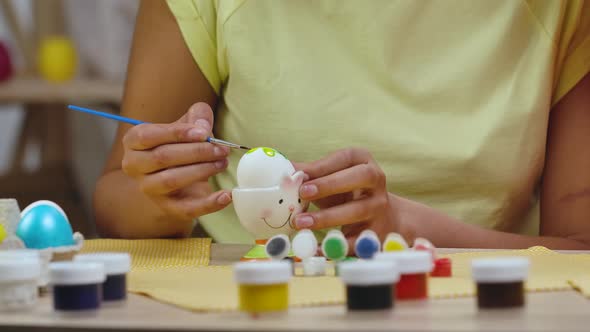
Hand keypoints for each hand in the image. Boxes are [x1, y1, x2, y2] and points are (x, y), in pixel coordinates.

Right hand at [121, 102, 231, 220]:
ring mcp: (149, 188)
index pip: (148, 136)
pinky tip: (226, 196)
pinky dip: (208, 204)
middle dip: (197, 152)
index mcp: (134, 141)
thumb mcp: (187, 123)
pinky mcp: (167, 207)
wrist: (178, 172)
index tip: (203, 133)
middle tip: (222, 149)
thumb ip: (197, 117)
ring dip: (202, 171)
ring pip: (171, 180)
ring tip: (222, 163)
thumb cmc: (180, 143)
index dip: (176, 133)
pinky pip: (186, 209)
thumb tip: (203, 127)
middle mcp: (134, 166)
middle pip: (162, 157)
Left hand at [293, 148, 398, 250]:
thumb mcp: (332, 178)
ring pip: (358, 210)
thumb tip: (283, 170)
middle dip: (331, 184)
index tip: (301, 175)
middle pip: (362, 176)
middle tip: (303, 193)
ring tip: (301, 222)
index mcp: (364, 162)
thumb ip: (310, 174)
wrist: (381, 218)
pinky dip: (335, 246)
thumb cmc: (347, 193)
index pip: (348, 157)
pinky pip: (356, 241)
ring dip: (327, 217)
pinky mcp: (376, 233)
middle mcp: (377, 182)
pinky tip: (314, 247)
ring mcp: (379, 208)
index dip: (324, 166)